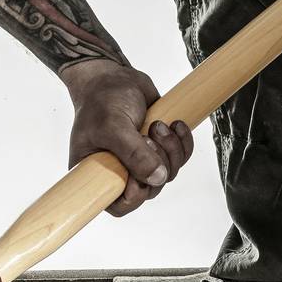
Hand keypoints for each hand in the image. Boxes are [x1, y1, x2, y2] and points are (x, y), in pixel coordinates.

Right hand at [61, 59, 193, 215]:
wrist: (113, 77)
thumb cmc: (102, 100)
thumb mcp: (113, 126)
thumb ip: (133, 154)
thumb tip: (158, 179)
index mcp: (99, 175)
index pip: (120, 205)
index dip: (135, 196)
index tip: (137, 174)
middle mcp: (120, 172)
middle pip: (151, 189)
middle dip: (158, 163)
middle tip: (148, 135)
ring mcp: (141, 161)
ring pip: (169, 173)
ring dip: (172, 149)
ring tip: (158, 125)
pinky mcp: (158, 148)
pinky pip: (180, 157)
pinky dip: (183, 142)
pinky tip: (175, 123)